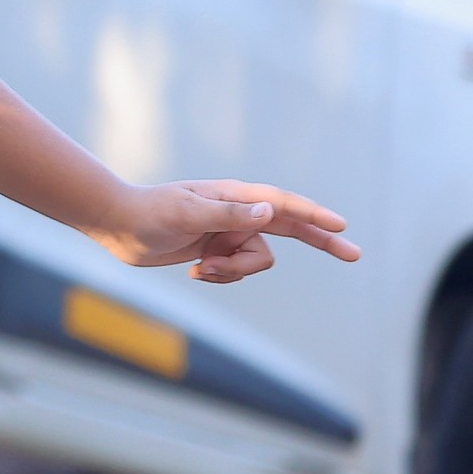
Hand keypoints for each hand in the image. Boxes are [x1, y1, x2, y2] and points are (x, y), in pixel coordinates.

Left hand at [91, 179, 357, 283]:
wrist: (118, 225)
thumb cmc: (151, 213)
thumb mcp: (189, 214)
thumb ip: (229, 214)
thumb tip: (270, 212)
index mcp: (235, 197)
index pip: (284, 206)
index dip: (315, 216)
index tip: (341, 225)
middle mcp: (238, 213)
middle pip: (291, 228)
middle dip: (321, 241)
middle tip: (354, 255)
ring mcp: (229, 232)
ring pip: (257, 260)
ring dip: (235, 272)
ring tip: (204, 268)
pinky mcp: (217, 249)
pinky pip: (237, 271)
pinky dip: (222, 276)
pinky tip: (196, 272)